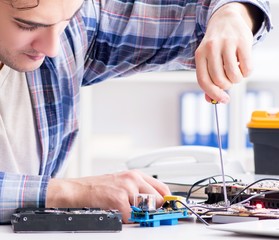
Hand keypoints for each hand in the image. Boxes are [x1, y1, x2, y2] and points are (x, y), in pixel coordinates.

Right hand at [46, 170, 170, 222]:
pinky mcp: (119, 199)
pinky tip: (118, 214)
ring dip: (139, 214)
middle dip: (153, 209)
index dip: (166, 200)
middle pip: (158, 198)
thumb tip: (155, 202)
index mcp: (136, 174)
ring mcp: (127, 188)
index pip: (162, 187)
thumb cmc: (99, 187)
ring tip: (126, 210)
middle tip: (143, 213)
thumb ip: (139, 189)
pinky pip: (132, 216)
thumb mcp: (122, 182)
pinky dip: (128, 220)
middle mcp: (134, 178)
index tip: (168, 209)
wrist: (79, 189)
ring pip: (147, 208)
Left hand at [195, 3, 256, 102]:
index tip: (223, 100)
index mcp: (199, 55)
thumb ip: (208, 79)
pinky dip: (247, 72)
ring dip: (237, 80)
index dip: (213, 94)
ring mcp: (226, 43)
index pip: (204, 80)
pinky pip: (247, 67)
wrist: (225, 20)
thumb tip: (210, 100)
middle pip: (219, 80)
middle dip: (226, 86)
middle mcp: (211, 48)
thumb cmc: (215, 46)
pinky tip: (244, 66)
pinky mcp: (242, 41)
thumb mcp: (207, 60)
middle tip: (229, 81)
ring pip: (233, 75)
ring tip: (236, 72)